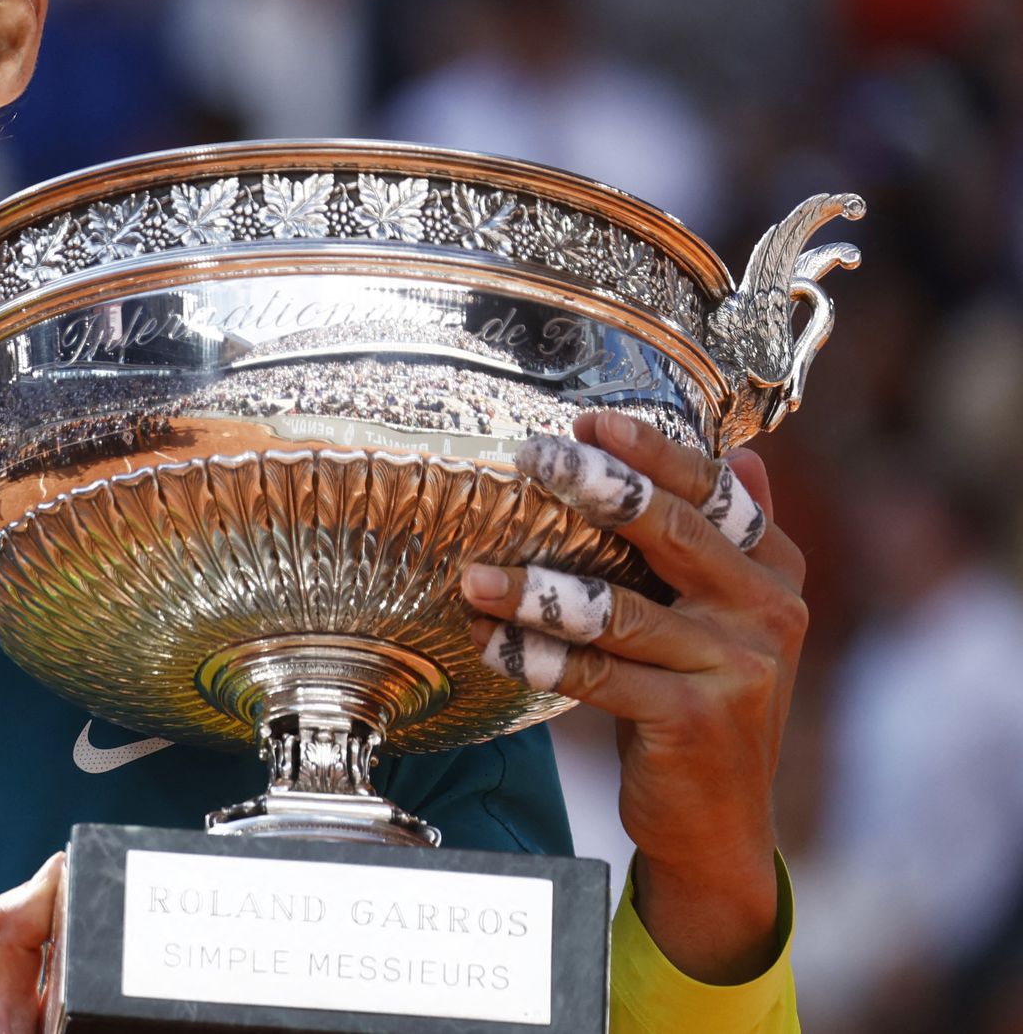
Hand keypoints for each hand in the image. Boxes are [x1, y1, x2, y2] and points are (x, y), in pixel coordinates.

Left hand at [462, 411, 805, 983]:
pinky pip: (598, 676)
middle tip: (529, 458)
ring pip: (619, 610)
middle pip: (671, 532)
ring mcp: (736, 668)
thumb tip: (746, 454)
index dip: (650, 452)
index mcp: (773, 570)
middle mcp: (767, 611)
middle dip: (596, 488)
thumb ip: (729, 540)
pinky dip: (536, 657)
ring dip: (536, 590)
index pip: (711, 491)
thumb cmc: (699, 701)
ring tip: (473, 575)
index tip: (586, 422)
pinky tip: (487, 642)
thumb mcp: (726, 619)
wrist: (717, 824)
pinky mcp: (693, 722)